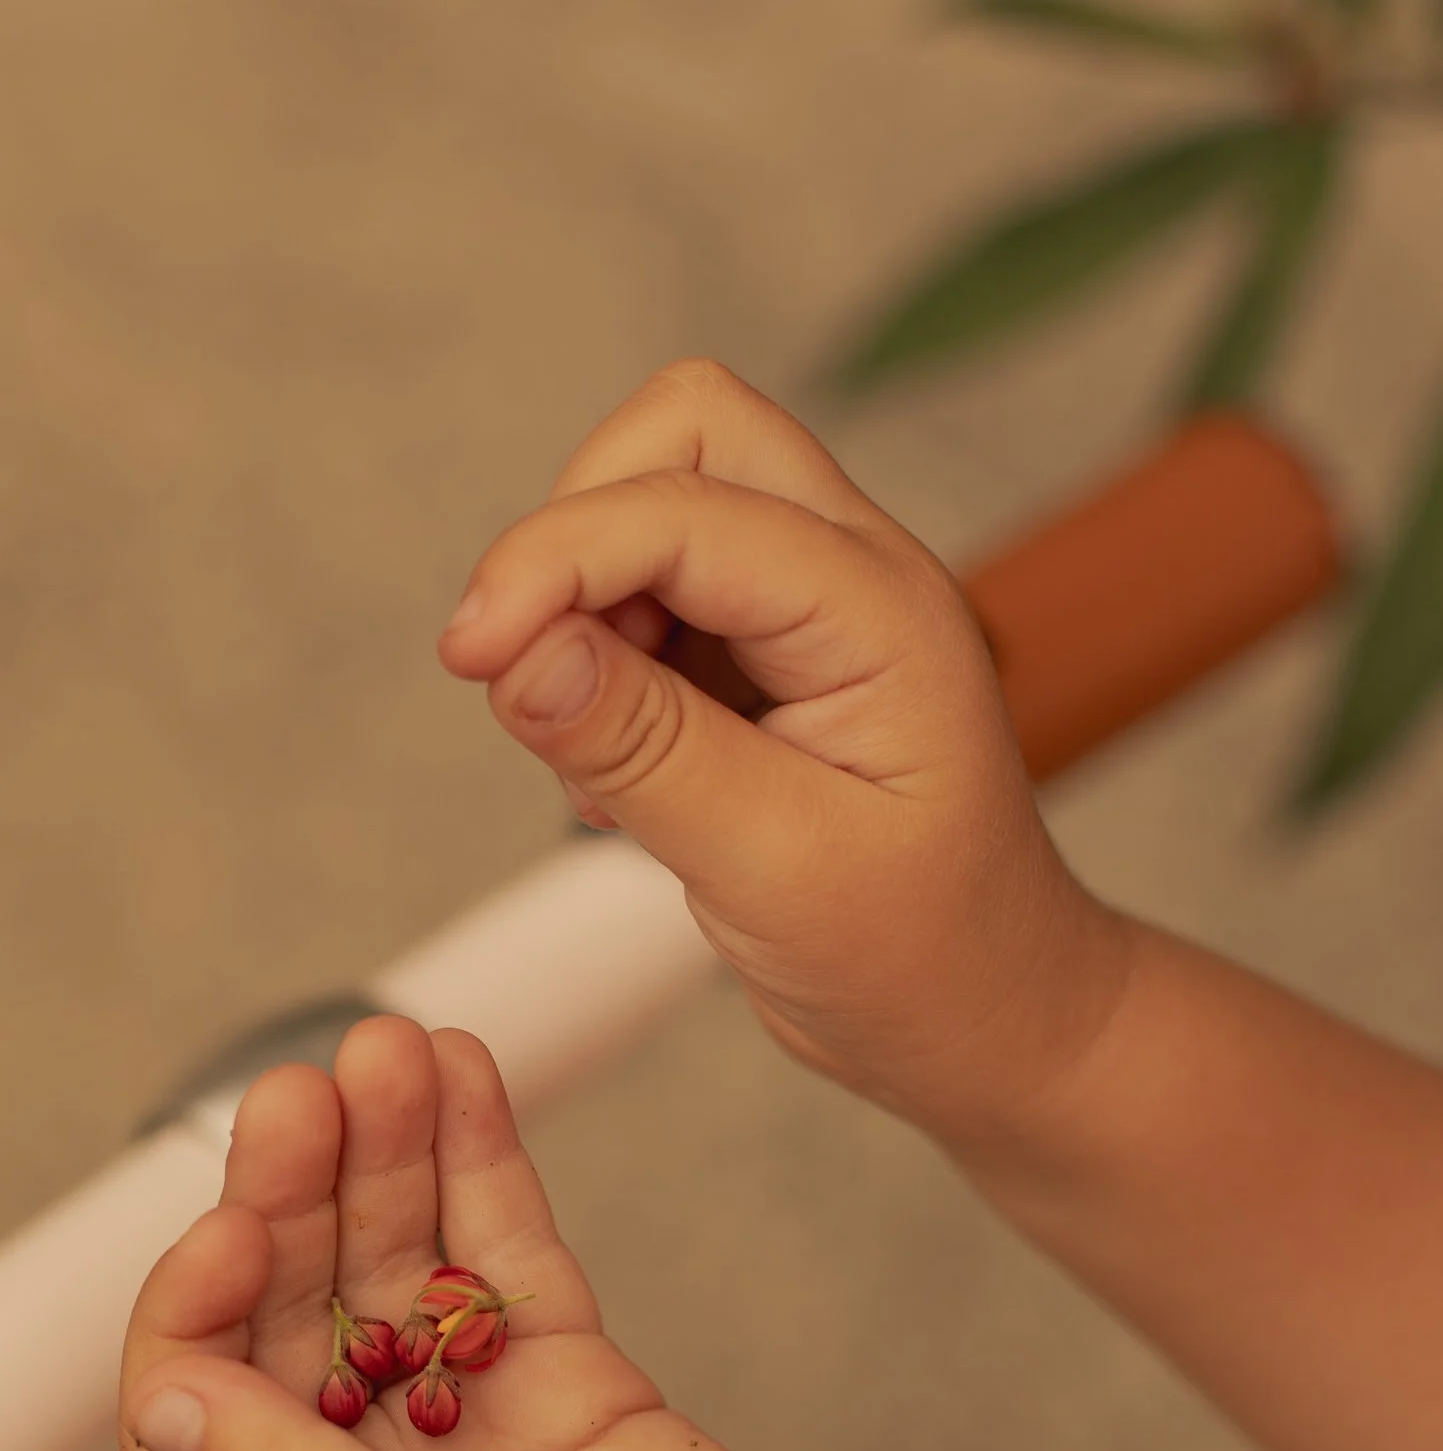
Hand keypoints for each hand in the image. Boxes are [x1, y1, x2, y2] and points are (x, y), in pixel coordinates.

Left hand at [119, 1015, 885, 1450]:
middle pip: (296, 1313)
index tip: (234, 1226)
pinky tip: (464, 1075)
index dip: (196, 1306)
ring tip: (389, 1047)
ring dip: (388, 1156)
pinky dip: (484, 1171)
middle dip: (295, 1195)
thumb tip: (170, 1397)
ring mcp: (474, 1435)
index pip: (195, 1409)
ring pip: (405, 1267)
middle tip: (309, 1088)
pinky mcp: (575, 1393)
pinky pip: (510, 1264)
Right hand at [439, 358, 1132, 1146]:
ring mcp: (805, 609)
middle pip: (685, 434)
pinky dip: (594, 666)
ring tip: (600, 762)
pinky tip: (622, 788)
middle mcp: (849, 577)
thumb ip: (646, 750)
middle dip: (576, 531)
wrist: (979, 1016)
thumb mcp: (775, 868)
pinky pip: (646, 600)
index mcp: (880, 613)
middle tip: (531, 671)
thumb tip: (520, 655)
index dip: (557, 560)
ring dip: (582, 606)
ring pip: (655, 503)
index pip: (689, 510)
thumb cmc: (916, 955)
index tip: (473, 655)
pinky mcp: (761, 658)